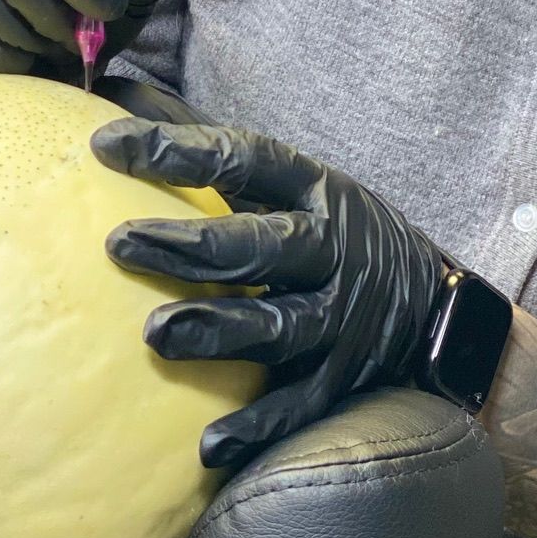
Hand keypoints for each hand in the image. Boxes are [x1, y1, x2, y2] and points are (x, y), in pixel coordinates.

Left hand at [90, 116, 446, 472]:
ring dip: (218, 329)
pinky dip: (258, 427)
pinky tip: (207, 446)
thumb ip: (209, 146)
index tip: (104, 148)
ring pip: (279, 324)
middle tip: (119, 243)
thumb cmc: (326, 230)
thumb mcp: (290, 179)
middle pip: (260, 244)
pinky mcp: (345, 379)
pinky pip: (299, 406)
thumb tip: (116, 91)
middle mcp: (330, 249)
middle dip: (190, 243)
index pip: (244, 158)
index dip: (177, 149)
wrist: (432, 303)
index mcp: (312, 189)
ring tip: (156, 335)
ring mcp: (341, 317)